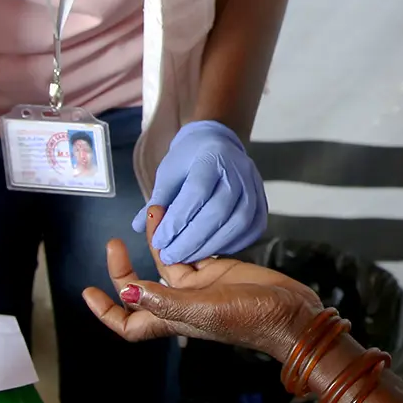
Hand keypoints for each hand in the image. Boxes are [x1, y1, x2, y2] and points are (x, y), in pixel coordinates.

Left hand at [85, 205, 319, 358]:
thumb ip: (166, 301)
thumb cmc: (250, 317)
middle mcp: (183, 304)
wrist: (292, 312)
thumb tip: (126, 293)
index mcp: (174, 319)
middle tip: (114, 243)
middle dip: (124, 268)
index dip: (106, 311)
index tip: (88, 291)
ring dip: (157, 242)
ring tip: (152, 213)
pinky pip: (193, 252)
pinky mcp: (221, 272)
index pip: (129, 323)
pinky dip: (184, 237)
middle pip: (141, 290)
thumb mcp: (204, 310)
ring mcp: (202, 287)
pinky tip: (181, 217)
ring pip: (167, 265)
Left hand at [132, 120, 267, 264]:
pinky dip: (232, 245)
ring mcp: (254, 186)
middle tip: (171, 256)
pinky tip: (212, 251)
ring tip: (188, 258)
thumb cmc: (190, 159)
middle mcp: (238, 170)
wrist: (218, 144)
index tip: (160, 241)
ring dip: (211, 246)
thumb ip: (157, 199)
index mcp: (212, 156)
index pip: (197, 192)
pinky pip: (252, 229)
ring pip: (238, 223)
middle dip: (192, 239)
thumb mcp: (169, 172)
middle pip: (219, 210)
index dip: (178, 220)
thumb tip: (139, 226)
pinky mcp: (262, 203)